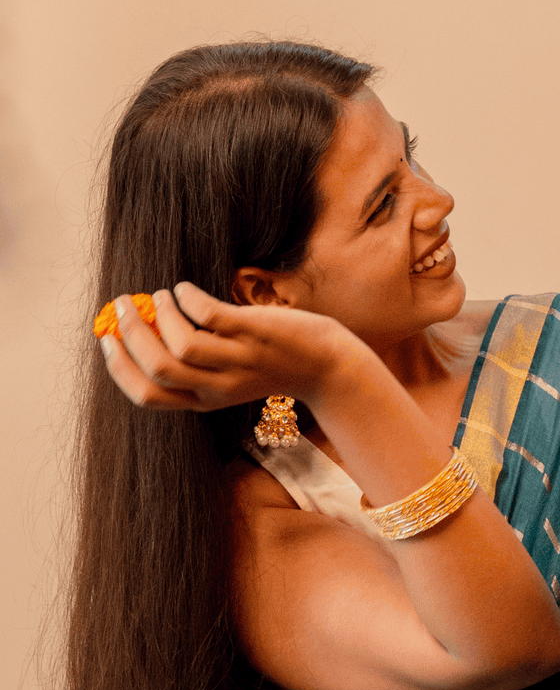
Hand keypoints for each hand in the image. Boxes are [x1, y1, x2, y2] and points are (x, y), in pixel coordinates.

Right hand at [97, 283, 356, 413]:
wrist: (325, 364)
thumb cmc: (269, 362)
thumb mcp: (227, 374)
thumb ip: (193, 361)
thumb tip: (145, 326)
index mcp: (204, 400)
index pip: (148, 395)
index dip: (119, 367)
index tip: (106, 338)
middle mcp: (219, 386)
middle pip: (158, 368)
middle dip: (131, 334)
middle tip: (123, 305)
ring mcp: (238, 360)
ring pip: (181, 343)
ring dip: (160, 313)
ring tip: (162, 295)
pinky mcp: (254, 333)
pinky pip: (208, 315)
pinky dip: (187, 298)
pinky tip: (185, 289)